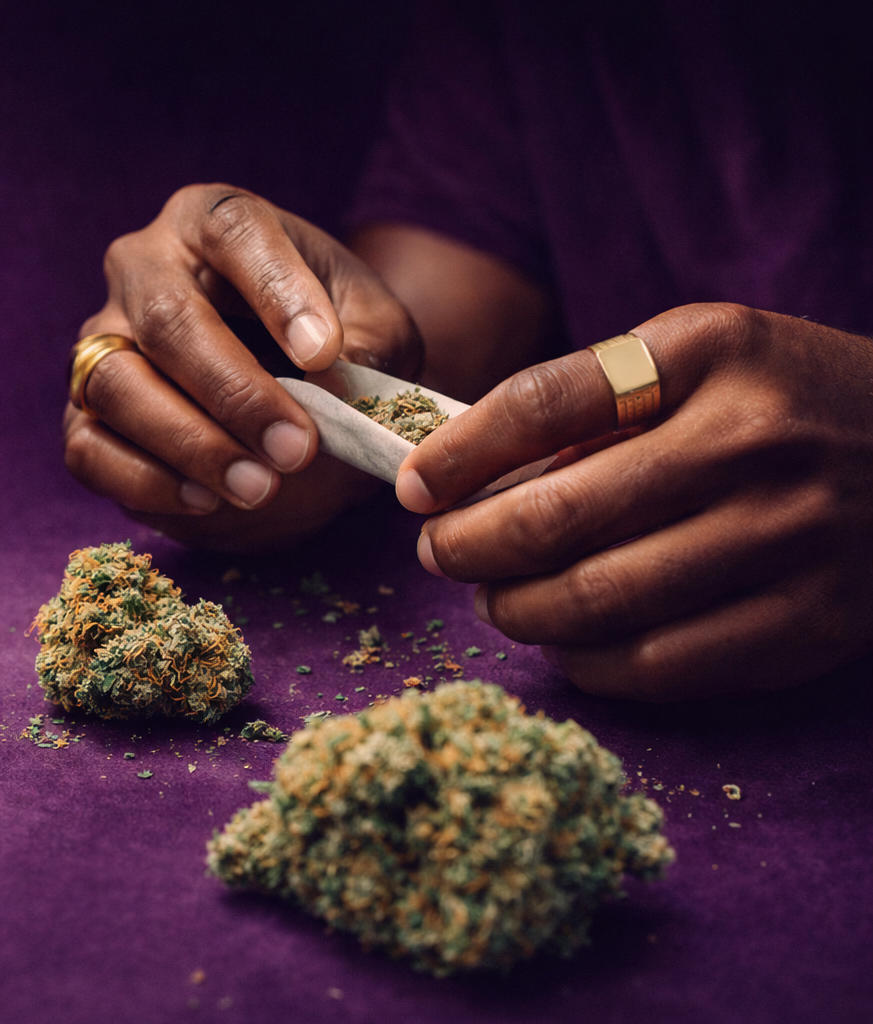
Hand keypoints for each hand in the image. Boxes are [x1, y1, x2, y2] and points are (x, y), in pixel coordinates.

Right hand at [63, 184, 421, 549]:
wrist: (290, 402)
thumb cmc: (330, 346)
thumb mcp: (376, 330)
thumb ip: (370, 345)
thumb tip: (332, 383)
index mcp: (214, 221)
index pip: (235, 232)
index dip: (278, 291)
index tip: (324, 353)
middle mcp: (143, 267)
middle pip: (166, 317)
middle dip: (234, 391)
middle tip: (297, 448)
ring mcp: (102, 341)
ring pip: (115, 384)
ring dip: (190, 443)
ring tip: (258, 486)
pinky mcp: (82, 413)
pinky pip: (89, 448)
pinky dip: (145, 480)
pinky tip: (206, 499)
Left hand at [398, 303, 872, 699]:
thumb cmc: (784, 399)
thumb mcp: (701, 356)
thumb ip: (593, 404)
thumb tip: (462, 478)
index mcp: (710, 351)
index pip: (541, 403)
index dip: (455, 455)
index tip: (410, 487)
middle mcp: (751, 439)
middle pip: (554, 516)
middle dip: (466, 546)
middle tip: (439, 553)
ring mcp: (787, 537)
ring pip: (595, 600)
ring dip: (514, 609)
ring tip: (492, 597)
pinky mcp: (809, 622)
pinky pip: (658, 665)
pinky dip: (584, 662)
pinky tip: (561, 642)